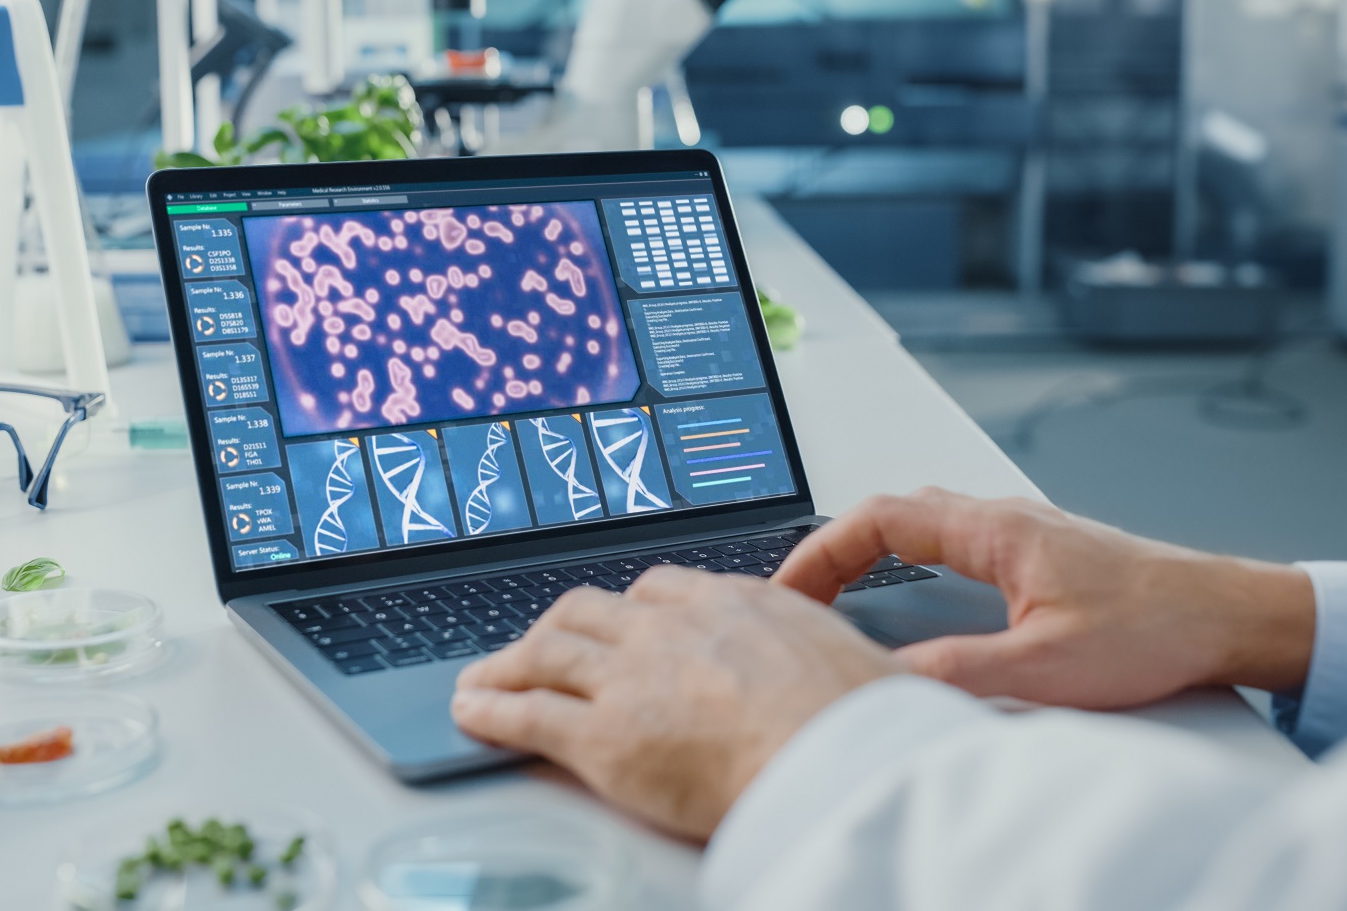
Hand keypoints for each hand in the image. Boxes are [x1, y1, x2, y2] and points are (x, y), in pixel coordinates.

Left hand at [452, 566, 899, 839]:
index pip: (662, 589)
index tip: (617, 620)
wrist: (842, 757)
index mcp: (735, 602)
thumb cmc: (866, 722)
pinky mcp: (603, 735)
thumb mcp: (862, 665)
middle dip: (558, 626)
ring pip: (549, 651)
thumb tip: (873, 682)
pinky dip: (492, 711)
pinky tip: (473, 713)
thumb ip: (834, 663)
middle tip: (541, 642)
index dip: (629, 609)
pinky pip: (528, 714)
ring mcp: (633, 677)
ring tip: (486, 676)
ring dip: (509, 664)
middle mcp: (673, 627)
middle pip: (592, 609)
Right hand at [775, 489, 1315, 708]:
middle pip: (891, 511)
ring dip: (871, 549)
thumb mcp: (1046, 665)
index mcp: (993, 528)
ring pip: (922, 520)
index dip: (820, 552)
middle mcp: (1001, 516)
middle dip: (834, 549)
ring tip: (840, 591)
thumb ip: (958, 671)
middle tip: (801, 592)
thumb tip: (885, 678)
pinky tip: (913, 594)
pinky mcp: (1038, 551)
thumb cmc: (1156, 625)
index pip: (878, 517)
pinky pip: (950, 537)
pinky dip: (908, 558)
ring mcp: (1020, 529)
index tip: (789, 588)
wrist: (1227, 614)